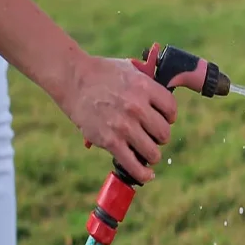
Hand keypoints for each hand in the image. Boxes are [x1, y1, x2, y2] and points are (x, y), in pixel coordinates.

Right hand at [59, 55, 177, 182]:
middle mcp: (136, 107)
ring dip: (152, 154)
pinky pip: (133, 164)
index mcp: (145, 87)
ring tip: (147, 151)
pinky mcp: (110, 141)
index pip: (171, 109)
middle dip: (160, 136)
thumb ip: (149, 84)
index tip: (163, 119)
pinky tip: (147, 175)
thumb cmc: (103, 74)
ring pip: (153, 152)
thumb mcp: (131, 69)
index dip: (169, 116)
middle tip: (151, 135)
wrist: (73, 79)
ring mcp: (123, 126)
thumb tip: (164, 99)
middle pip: (164, 133)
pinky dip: (143, 173)